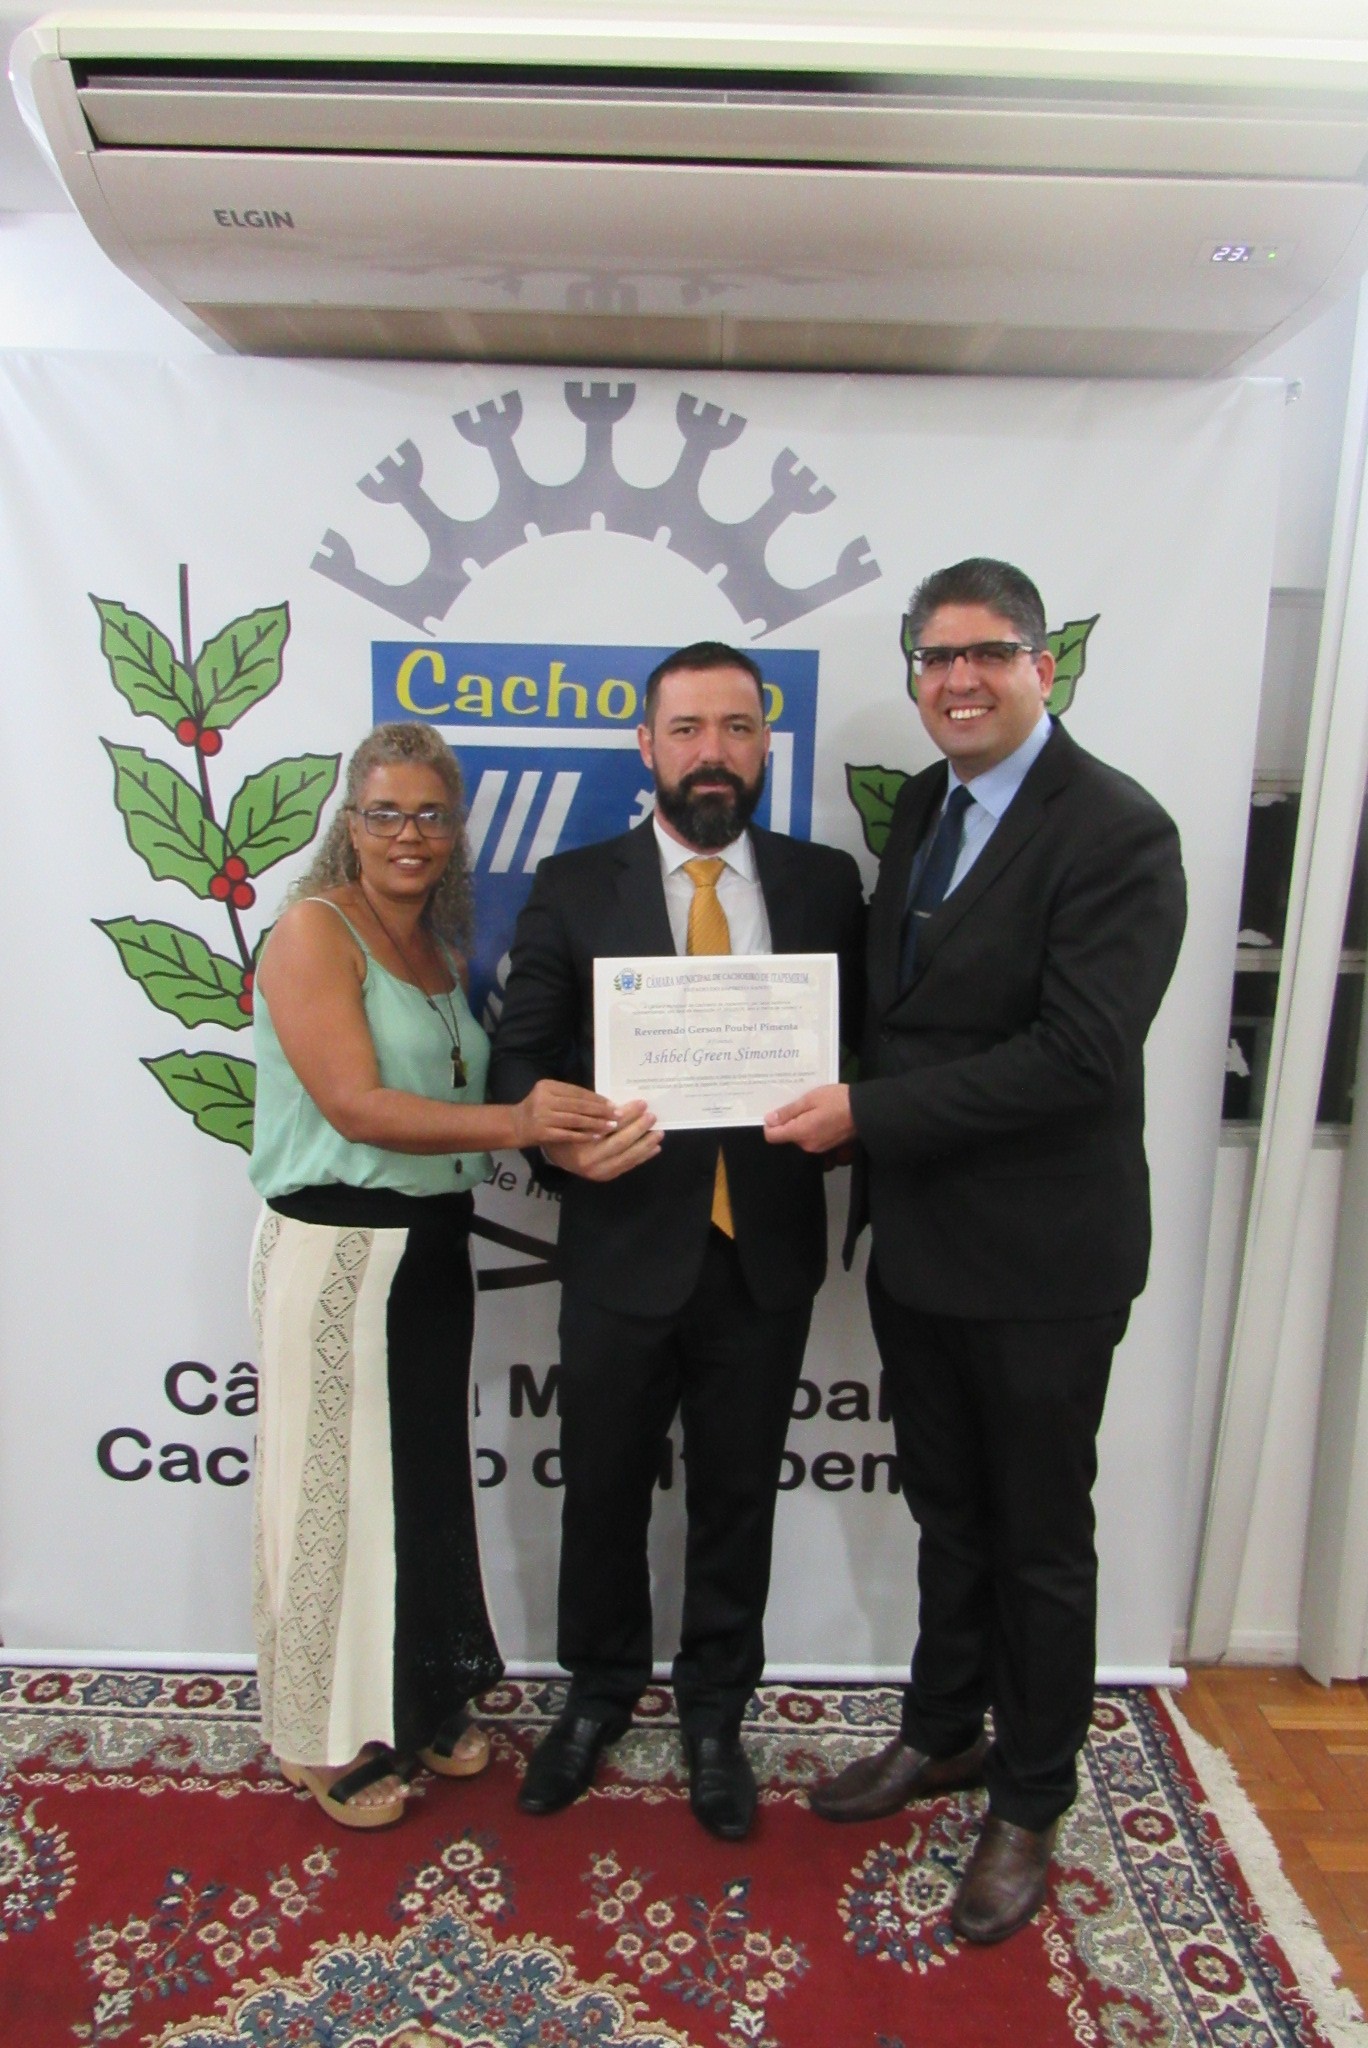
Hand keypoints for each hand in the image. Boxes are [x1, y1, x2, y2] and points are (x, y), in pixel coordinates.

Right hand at [512, 1080, 617, 1149]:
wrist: (514, 1126)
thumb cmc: (537, 1111)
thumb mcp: (549, 1097)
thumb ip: (569, 1097)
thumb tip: (601, 1102)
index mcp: (547, 1086)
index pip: (577, 1092)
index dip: (597, 1098)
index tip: (613, 1104)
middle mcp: (544, 1099)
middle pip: (578, 1105)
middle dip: (601, 1110)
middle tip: (618, 1115)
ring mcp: (542, 1116)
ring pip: (575, 1119)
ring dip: (596, 1123)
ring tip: (612, 1126)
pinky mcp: (542, 1132)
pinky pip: (568, 1134)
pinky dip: (584, 1135)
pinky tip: (597, 1136)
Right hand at [543, 1100, 661, 1181]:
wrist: (556, 1155)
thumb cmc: (566, 1131)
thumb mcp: (576, 1119)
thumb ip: (597, 1115)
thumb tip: (625, 1105)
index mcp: (582, 1143)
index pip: (610, 1126)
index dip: (627, 1114)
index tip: (641, 1104)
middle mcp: (591, 1161)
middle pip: (621, 1143)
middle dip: (639, 1128)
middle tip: (652, 1116)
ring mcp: (600, 1172)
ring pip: (628, 1157)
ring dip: (646, 1144)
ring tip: (659, 1133)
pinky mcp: (606, 1176)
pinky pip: (628, 1165)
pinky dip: (643, 1156)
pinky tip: (654, 1148)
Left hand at [765, 1084, 855, 1153]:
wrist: (866, 1111)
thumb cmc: (837, 1101)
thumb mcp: (810, 1099)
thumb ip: (788, 1111)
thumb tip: (769, 1120)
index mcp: (800, 1133)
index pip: (772, 1136)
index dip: (771, 1124)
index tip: (778, 1112)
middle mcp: (807, 1145)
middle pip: (788, 1136)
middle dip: (790, 1123)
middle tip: (801, 1105)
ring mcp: (819, 1149)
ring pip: (801, 1138)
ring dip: (803, 1126)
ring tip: (813, 1110)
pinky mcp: (829, 1148)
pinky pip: (813, 1140)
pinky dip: (813, 1131)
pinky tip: (822, 1118)